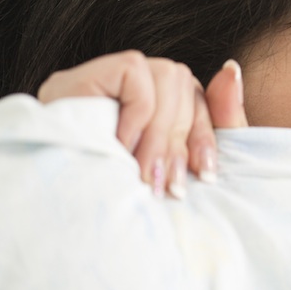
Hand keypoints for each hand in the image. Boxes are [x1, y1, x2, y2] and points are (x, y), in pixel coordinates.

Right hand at [37, 50, 247, 197]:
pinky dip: (138, 113)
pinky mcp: (82, 75)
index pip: (196, 97)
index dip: (205, 135)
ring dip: (160, 133)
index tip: (206, 176)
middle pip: (184, 85)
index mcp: (153, 105)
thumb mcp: (176, 166)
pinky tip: (120, 145)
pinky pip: (135, 75)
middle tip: (169, 187)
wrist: (58, 222)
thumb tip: (232, 68)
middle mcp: (128, 86)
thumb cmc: (120, 200)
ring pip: (166, 77)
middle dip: (182, 141)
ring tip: (145, 174)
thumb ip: (213, 123)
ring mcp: (102, 78)